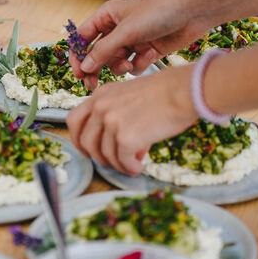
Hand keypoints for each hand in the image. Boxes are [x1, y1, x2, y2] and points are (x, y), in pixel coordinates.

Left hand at [67, 66, 197, 174]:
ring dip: (117, 164)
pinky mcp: (125, 137)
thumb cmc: (165, 93)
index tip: (88, 150)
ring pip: (104, 154)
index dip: (77, 139)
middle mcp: (101, 107)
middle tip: (111, 162)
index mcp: (100, 95)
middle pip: (85, 141)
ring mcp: (111, 122)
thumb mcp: (130, 96)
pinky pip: (122, 161)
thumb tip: (120, 147)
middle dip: (96, 156)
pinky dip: (129, 167)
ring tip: (131, 165)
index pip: (74, 120)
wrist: (183, 91)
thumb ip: (118, 116)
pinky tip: (138, 166)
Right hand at [69, 0, 210, 89]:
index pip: (83, 38)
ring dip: (120, 67)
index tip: (78, 73)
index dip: (77, 55)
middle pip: (97, 54)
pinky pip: (134, 65)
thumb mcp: (127, 31)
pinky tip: (151, 54)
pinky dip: (140, 64)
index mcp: (107, 16)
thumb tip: (85, 66)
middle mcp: (117, 28)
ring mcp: (132, 40)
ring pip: (115, 62)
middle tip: (92, 85)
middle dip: (96, 68)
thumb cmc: (159, 11)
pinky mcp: (147, 50)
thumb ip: (104, 50)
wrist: (194, 12)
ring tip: (128, 66)